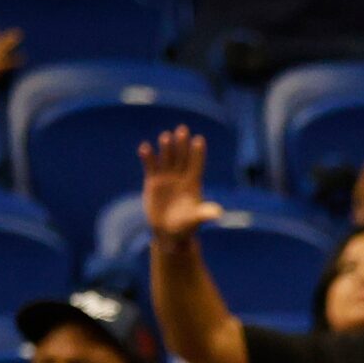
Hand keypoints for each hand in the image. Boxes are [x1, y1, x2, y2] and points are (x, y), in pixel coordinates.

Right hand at [139, 127, 222, 241]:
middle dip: (182, 144)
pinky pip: (150, 165)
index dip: (198, 153)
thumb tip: (219, 213)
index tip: (199, 140)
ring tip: (166, 137)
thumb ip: (204, 213)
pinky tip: (145, 148)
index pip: (196, 165)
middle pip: (181, 156)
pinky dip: (148, 156)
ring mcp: (166, 176)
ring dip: (166, 147)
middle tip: (182, 130)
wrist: (168, 232)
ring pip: (166, 157)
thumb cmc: (186, 227)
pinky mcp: (153, 180)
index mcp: (193, 183)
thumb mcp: (195, 220)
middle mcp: (180, 176)